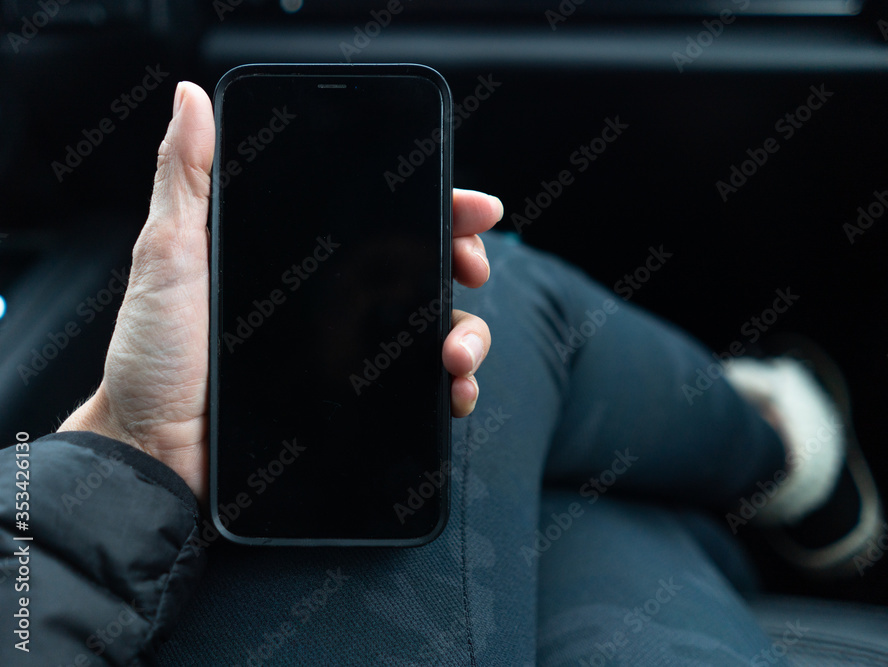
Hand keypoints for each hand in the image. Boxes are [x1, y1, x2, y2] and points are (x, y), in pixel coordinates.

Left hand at [58, 82, 501, 502]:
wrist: (154, 453)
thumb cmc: (152, 358)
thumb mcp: (167, 257)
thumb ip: (187, 179)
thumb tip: (192, 99)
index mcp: (300, 261)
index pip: (382, 222)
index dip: (436, 208)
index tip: (472, 207)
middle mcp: (333, 304)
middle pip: (424, 272)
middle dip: (465, 263)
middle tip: (472, 269)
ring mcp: (349, 355)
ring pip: (436, 330)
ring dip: (469, 333)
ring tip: (458, 352)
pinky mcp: (355, 404)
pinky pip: (422, 391)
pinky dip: (453, 389)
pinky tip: (454, 391)